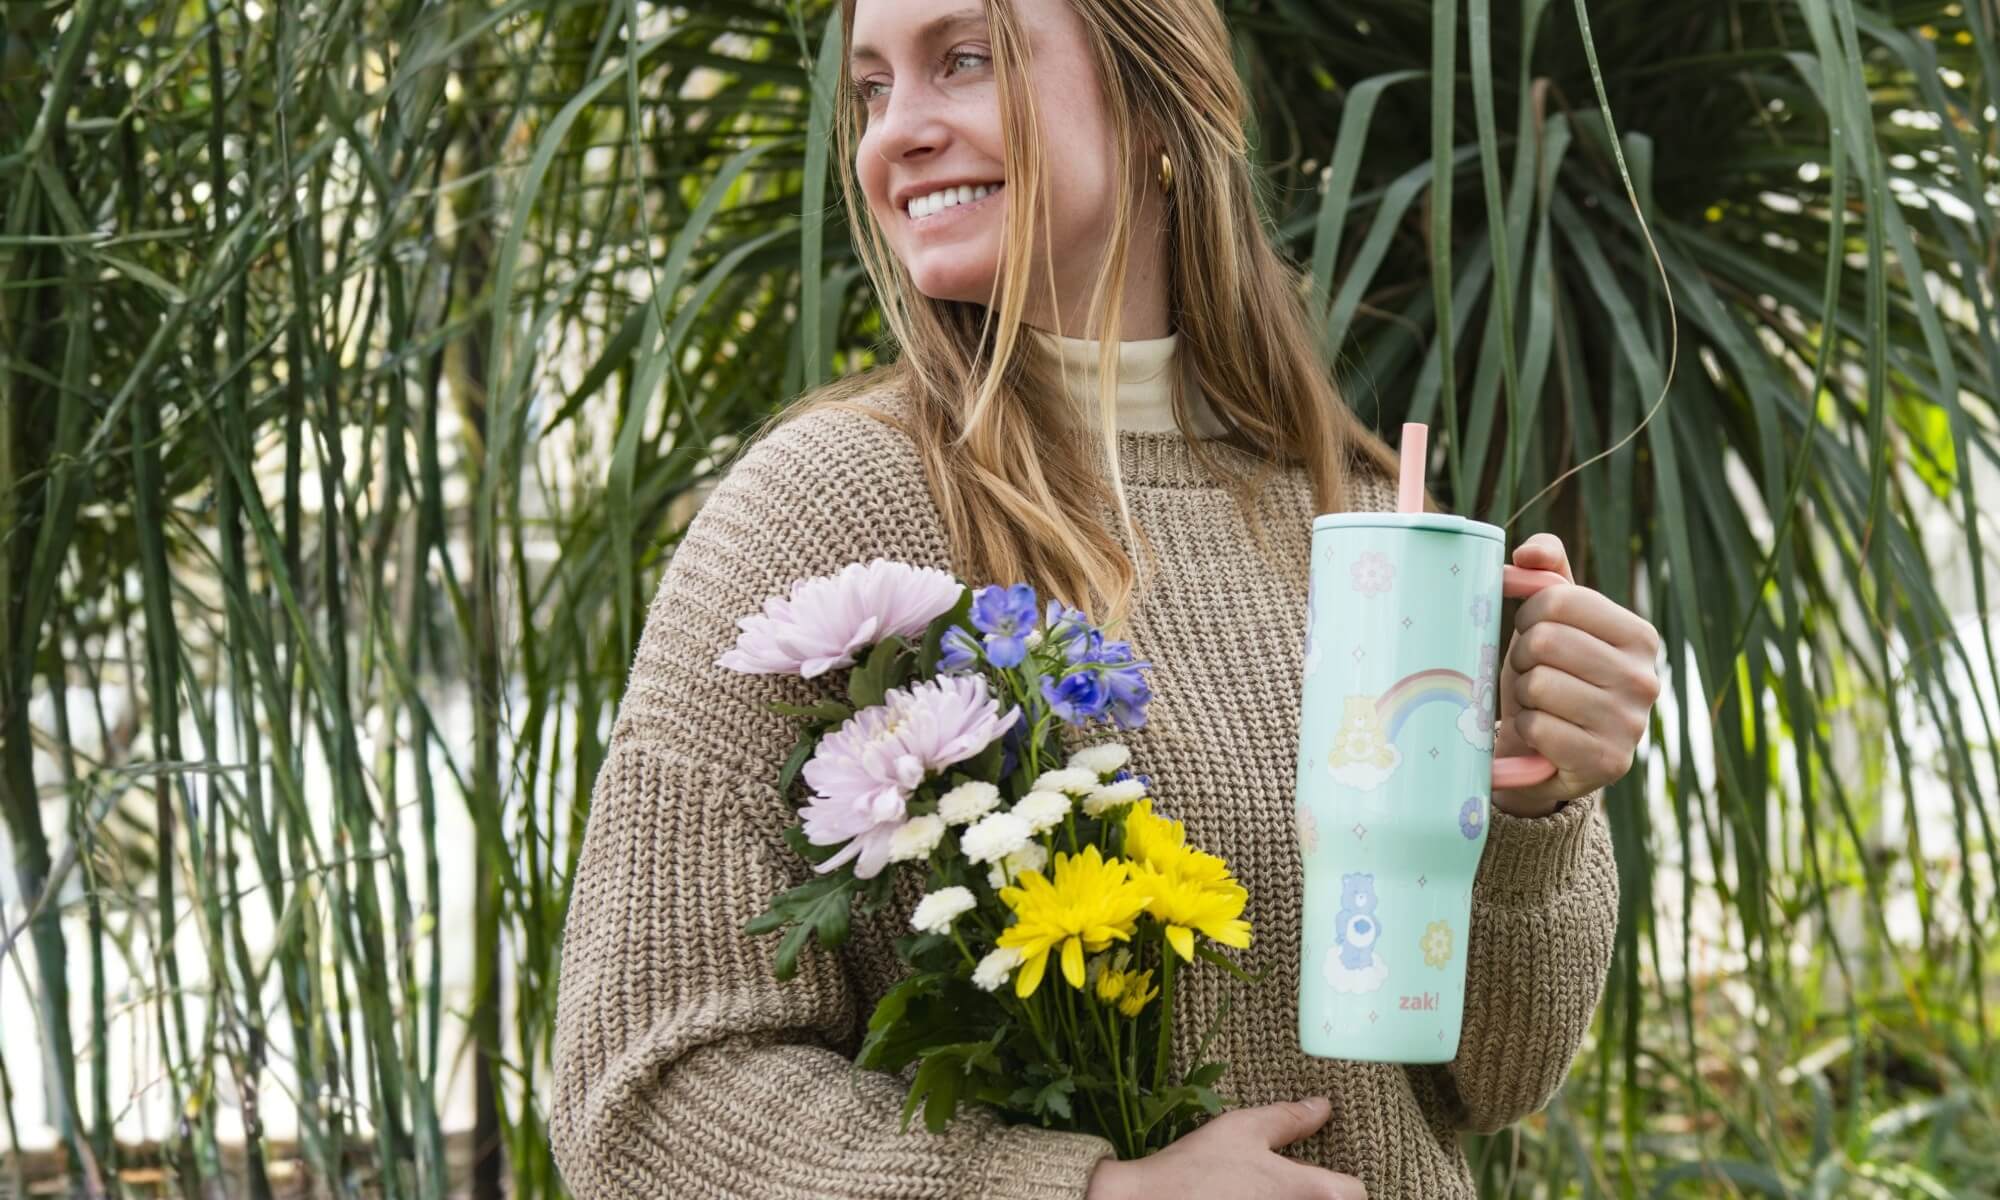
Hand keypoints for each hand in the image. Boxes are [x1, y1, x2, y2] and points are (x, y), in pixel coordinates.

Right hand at [1083, 1098, 1365, 1198]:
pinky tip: (1248, 1199)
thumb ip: (1289, 1119)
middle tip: (1300, 1183)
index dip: (1346, 1183)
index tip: (1329, 1177)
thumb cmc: (1197, 1168)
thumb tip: (1323, 1107)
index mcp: (1312, 1191)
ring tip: (1266, 1191)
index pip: (1356, 1193)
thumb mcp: (1243, 1130)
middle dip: (1323, 1196)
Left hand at [1491, 533, 1662, 817]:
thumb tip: (1527, 554)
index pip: (1558, 598)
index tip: (1532, 632)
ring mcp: (1631, 724)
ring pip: (1538, 684)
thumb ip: (1546, 572)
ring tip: (1539, 704)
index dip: (1528, 614)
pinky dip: (1526, 730)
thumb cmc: (1549, 674)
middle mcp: (1645, 678)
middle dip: (1523, 657)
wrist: (1546, 753)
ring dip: (1523, 695)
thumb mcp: (1551, 621)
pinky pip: (1538, 727)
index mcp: (1640, 636)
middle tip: (1533, 674)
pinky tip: (1543, 735)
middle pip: (1544, 640)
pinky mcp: (1608, 762)